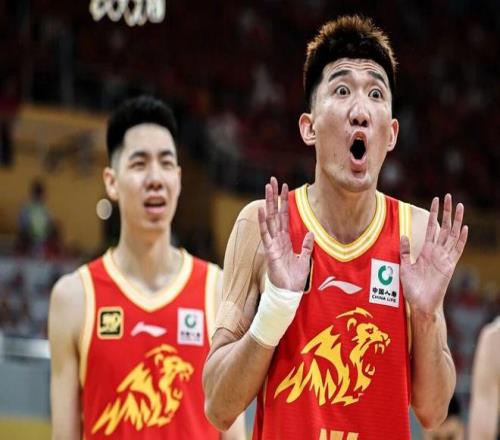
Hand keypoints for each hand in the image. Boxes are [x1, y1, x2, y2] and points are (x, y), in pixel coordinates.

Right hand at [258, 177, 313, 291]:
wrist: (288, 293)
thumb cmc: (294, 278)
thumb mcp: (304, 259)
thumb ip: (307, 246)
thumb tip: (311, 233)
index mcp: (285, 240)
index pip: (283, 216)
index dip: (284, 201)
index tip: (284, 186)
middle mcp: (277, 239)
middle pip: (274, 213)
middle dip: (273, 197)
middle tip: (272, 180)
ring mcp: (272, 244)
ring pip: (269, 219)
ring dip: (268, 203)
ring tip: (267, 188)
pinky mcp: (270, 252)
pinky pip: (266, 235)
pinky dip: (263, 222)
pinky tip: (261, 211)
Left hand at [400, 194, 467, 314]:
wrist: (420, 303)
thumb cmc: (412, 288)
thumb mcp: (405, 266)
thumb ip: (405, 251)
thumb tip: (403, 235)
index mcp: (426, 250)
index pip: (431, 227)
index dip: (433, 214)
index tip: (435, 200)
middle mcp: (437, 252)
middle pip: (444, 227)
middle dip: (446, 211)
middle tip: (448, 196)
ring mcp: (445, 258)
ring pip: (452, 235)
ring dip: (456, 220)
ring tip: (459, 206)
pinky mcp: (449, 266)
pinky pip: (457, 250)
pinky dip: (461, 239)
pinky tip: (464, 228)